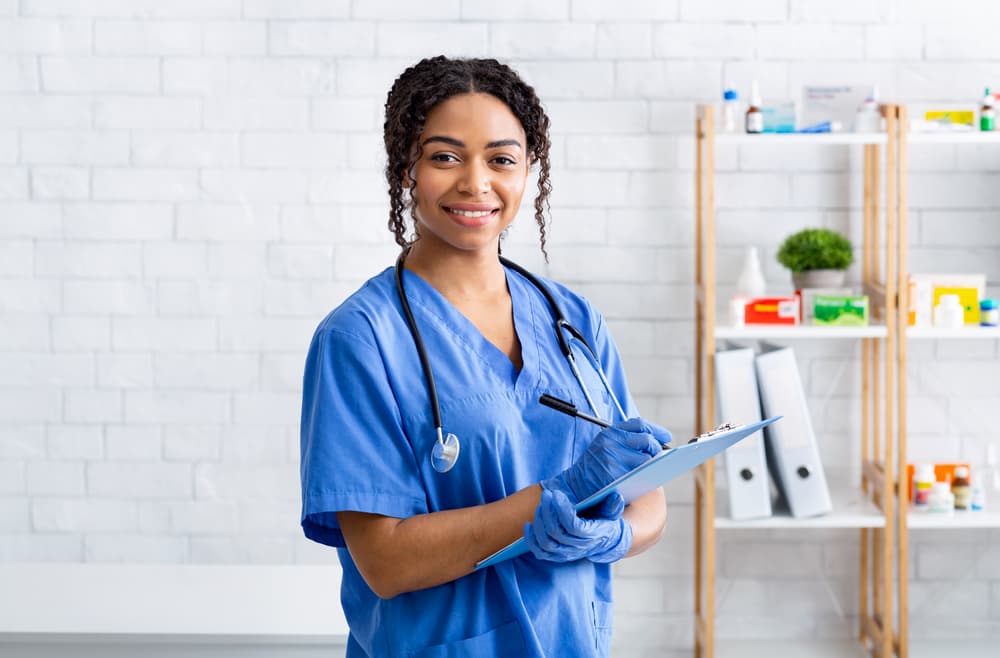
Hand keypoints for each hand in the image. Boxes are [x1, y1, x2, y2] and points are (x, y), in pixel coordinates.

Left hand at [523, 489, 631, 563]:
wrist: (603, 540)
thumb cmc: (604, 521)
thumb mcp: (612, 512)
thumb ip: (613, 505)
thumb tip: (616, 497)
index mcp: (592, 536)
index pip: (573, 526)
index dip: (562, 510)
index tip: (557, 494)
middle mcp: (578, 548)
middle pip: (556, 532)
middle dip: (548, 511)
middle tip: (547, 495)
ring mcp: (566, 553)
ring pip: (546, 542)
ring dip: (539, 522)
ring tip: (541, 505)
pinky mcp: (555, 556)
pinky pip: (539, 551)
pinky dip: (530, 539)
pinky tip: (528, 524)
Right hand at [542, 417, 668, 502]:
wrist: (573, 486)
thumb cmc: (594, 468)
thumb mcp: (605, 447)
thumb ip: (626, 442)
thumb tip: (656, 444)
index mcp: (610, 432)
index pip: (639, 424)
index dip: (656, 430)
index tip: (666, 437)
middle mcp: (611, 441)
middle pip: (646, 440)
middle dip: (655, 449)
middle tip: (656, 458)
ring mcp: (613, 458)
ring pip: (645, 458)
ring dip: (651, 464)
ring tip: (649, 470)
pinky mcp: (615, 475)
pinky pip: (639, 474)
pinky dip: (644, 477)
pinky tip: (643, 479)